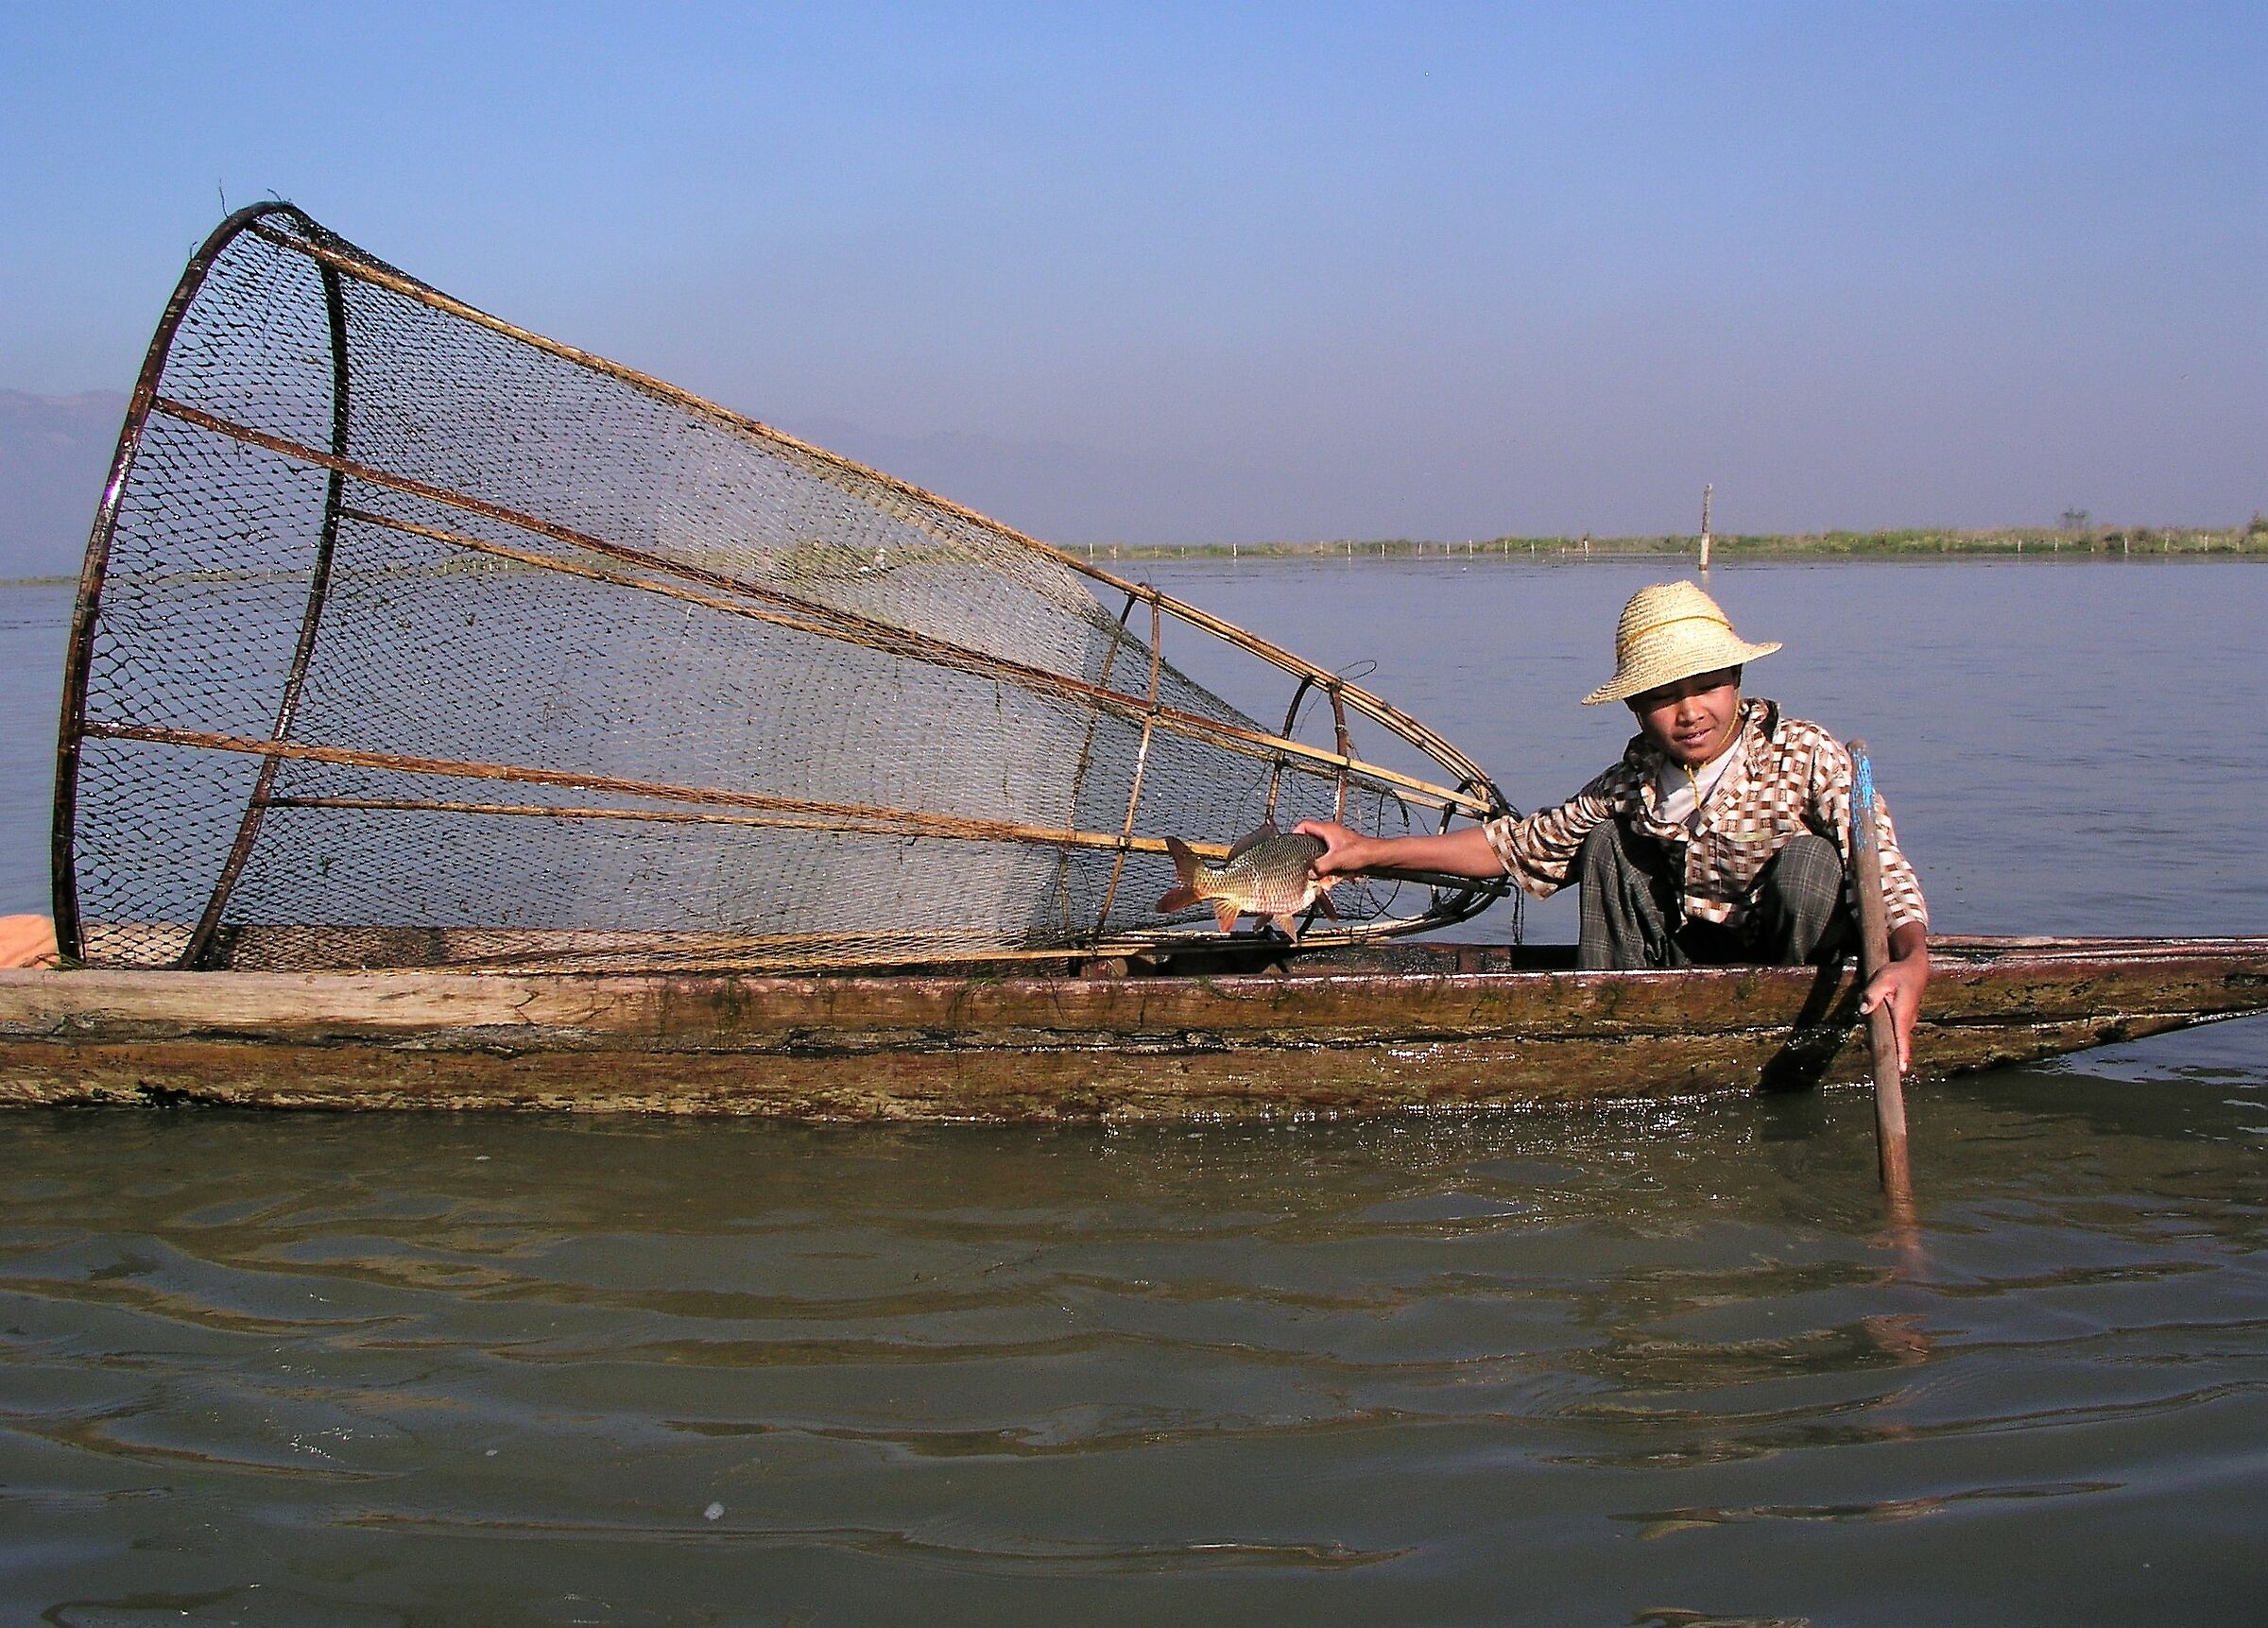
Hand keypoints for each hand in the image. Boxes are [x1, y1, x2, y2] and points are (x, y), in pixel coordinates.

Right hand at [1293, 819, 1368, 878]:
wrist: (1377, 856)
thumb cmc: (1362, 852)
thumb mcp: (1337, 859)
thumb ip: (1321, 866)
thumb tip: (1309, 872)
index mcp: (1327, 830)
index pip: (1304, 825)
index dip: (1296, 833)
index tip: (1292, 845)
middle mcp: (1330, 834)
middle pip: (1310, 839)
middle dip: (1306, 852)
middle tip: (1302, 861)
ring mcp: (1335, 842)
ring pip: (1319, 850)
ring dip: (1317, 862)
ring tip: (1317, 871)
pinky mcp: (1341, 851)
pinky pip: (1328, 857)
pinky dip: (1327, 866)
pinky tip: (1330, 875)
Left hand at [1859, 955, 1926, 1072]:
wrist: (1915, 967)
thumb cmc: (1899, 973)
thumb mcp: (1883, 978)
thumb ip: (1872, 994)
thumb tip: (1863, 1010)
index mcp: (1903, 1015)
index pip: (1901, 1040)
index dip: (1900, 1056)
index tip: (1900, 1071)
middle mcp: (1906, 1022)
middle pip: (1896, 1043)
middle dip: (1889, 1057)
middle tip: (1884, 1073)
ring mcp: (1905, 1021)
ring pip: (1892, 1036)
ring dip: (1883, 1042)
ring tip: (1877, 1055)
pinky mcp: (1902, 1019)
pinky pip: (1892, 1031)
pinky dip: (1885, 1035)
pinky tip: (1874, 1035)